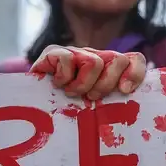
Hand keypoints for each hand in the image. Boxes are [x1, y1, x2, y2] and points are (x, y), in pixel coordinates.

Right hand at [30, 45, 146, 99]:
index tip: (125, 91)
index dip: (135, 73)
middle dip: (106, 85)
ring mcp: (74, 52)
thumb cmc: (68, 113)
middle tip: (91, 98)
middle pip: (118, 59)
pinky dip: (64, 77)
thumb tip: (131, 106)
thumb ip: (114, 104)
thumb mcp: (96, 110)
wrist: (31, 106)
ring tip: (71, 93)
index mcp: (108, 69)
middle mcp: (94, 56)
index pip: (133, 59)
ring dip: (83, 84)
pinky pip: (67, 59)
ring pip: (95, 62)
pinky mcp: (53, 52)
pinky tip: (57, 85)